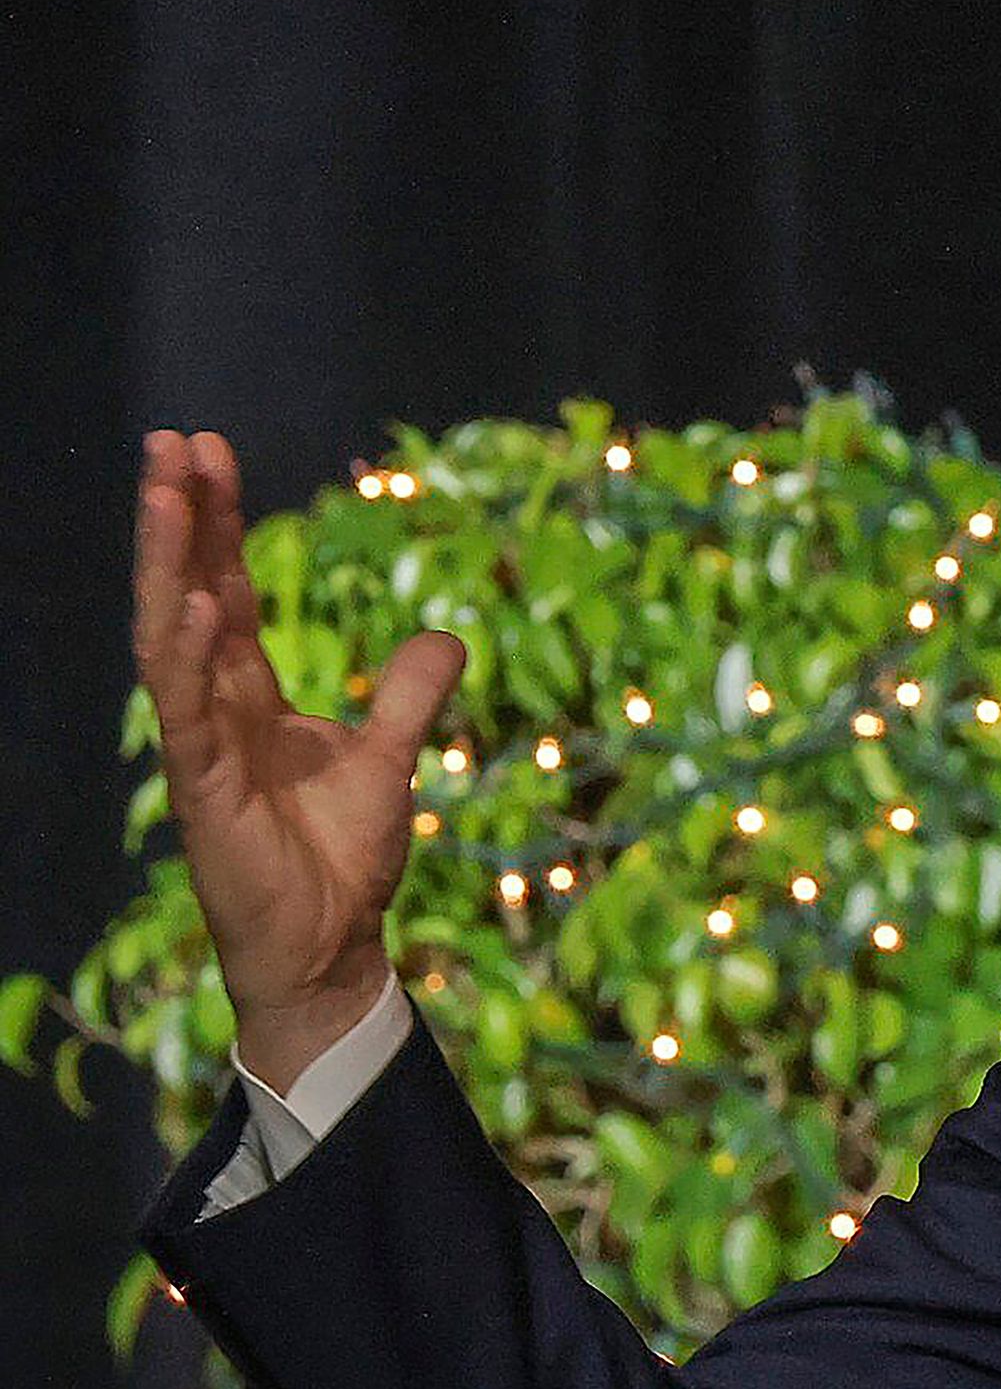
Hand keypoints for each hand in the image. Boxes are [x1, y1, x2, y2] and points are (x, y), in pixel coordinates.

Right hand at [133, 429, 465, 1091]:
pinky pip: (187, 713)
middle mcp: (213, 711)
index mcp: (250, 698)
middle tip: (169, 441)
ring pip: (170, 639)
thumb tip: (446, 634)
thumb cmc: (342, 861)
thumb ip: (410, 697)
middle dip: (178, 519)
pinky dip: (191, 658)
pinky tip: (194, 605)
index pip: (224, 589)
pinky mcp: (203, 791)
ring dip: (167, 566)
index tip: (211, 452)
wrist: (333, 947)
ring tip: (168, 493)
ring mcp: (200, 749)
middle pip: (185, 594)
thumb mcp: (390, 761)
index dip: (217, 523)